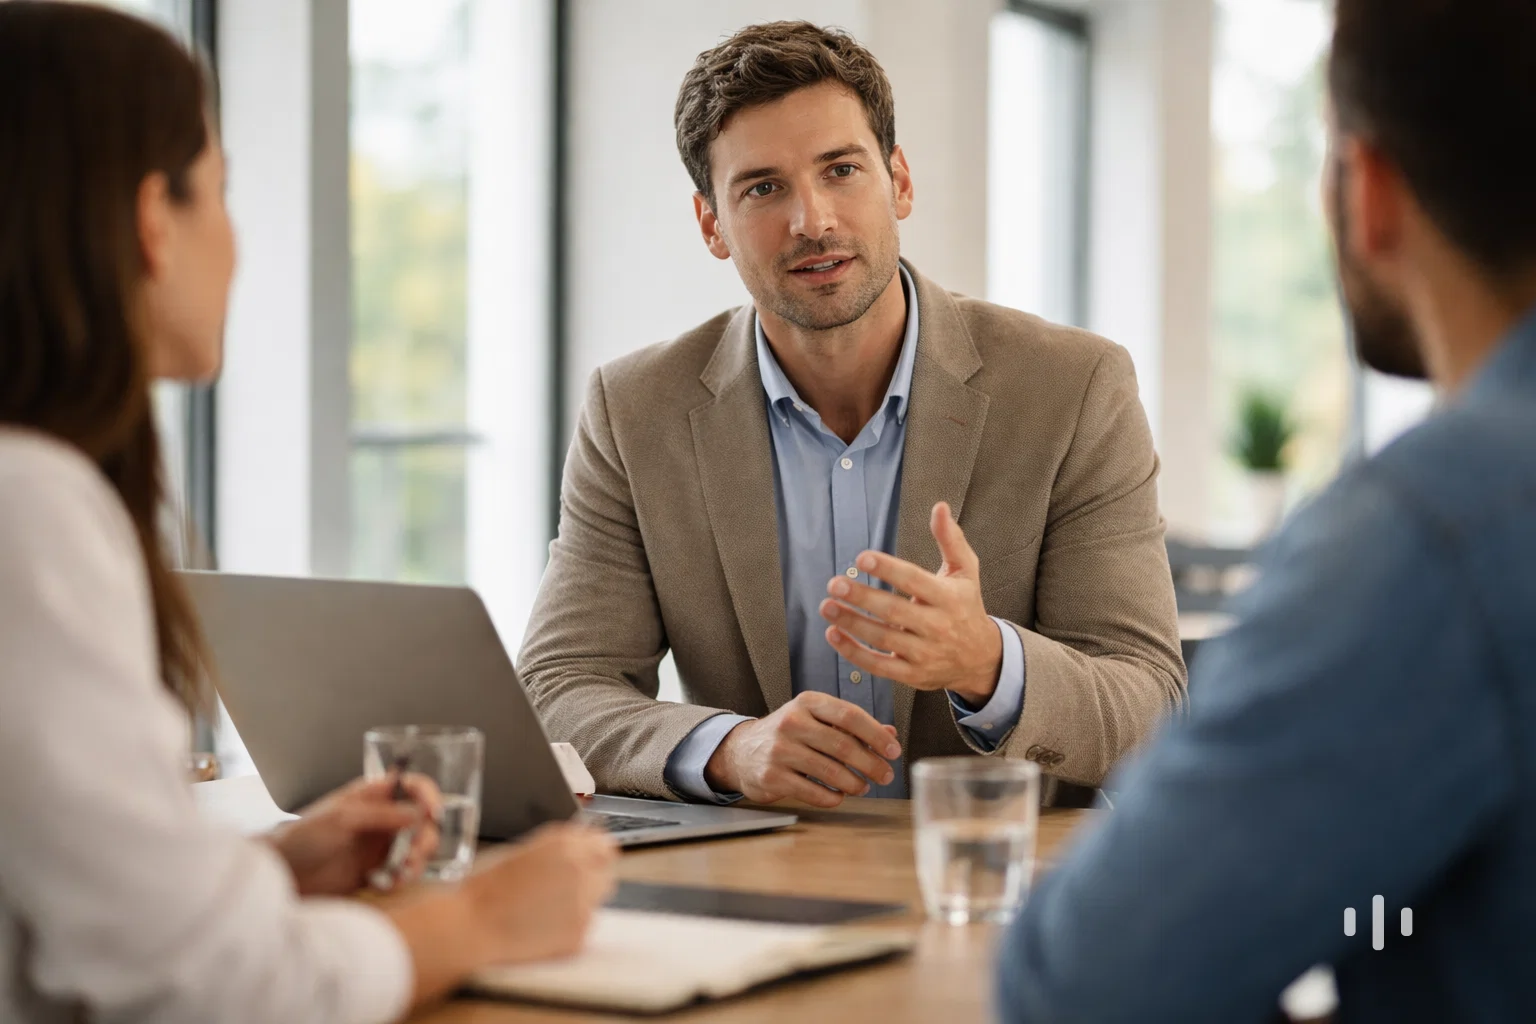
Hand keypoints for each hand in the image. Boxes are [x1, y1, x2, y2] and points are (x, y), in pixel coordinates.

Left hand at [268, 774, 441, 896]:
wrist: (280, 876)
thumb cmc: (301, 838)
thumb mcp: (342, 818)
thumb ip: (381, 815)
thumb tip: (418, 814)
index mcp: (373, 796)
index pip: (411, 787)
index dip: (428, 795)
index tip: (433, 813)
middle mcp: (381, 819)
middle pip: (422, 822)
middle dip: (424, 837)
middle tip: (414, 853)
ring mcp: (379, 846)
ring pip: (416, 850)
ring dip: (416, 861)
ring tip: (401, 873)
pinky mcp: (375, 872)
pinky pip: (401, 874)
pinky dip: (400, 879)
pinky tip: (384, 883)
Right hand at [462, 823, 617, 962]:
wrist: (472, 926)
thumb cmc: (488, 889)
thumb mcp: (525, 851)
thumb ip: (560, 846)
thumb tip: (583, 844)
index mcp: (565, 844)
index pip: (604, 844)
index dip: (595, 852)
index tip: (589, 859)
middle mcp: (581, 870)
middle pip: (606, 871)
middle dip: (590, 876)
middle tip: (562, 887)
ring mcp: (584, 904)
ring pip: (597, 899)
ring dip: (582, 900)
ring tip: (546, 907)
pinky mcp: (580, 934)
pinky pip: (584, 925)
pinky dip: (569, 926)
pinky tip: (541, 925)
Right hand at [704, 691, 902, 807]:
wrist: (741, 751)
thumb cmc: (789, 733)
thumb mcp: (816, 719)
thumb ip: (852, 725)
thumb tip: (890, 735)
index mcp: (807, 702)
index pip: (849, 714)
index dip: (876, 734)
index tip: (894, 751)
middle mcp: (791, 722)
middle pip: (842, 745)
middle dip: (871, 764)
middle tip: (885, 775)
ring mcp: (780, 750)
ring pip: (830, 771)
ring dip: (854, 783)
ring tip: (864, 787)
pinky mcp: (772, 777)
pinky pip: (814, 792)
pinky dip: (833, 797)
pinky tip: (839, 795)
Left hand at [819, 501, 1003, 705]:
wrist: (981, 659)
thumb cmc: (966, 607)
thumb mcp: (966, 571)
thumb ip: (950, 539)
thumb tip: (939, 507)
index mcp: (949, 597)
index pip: (914, 581)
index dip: (888, 569)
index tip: (862, 558)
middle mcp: (937, 626)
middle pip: (894, 612)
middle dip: (862, 598)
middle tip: (835, 583)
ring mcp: (924, 653)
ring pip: (882, 639)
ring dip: (851, 623)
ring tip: (826, 606)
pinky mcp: (912, 674)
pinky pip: (878, 666)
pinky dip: (853, 652)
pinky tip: (833, 633)